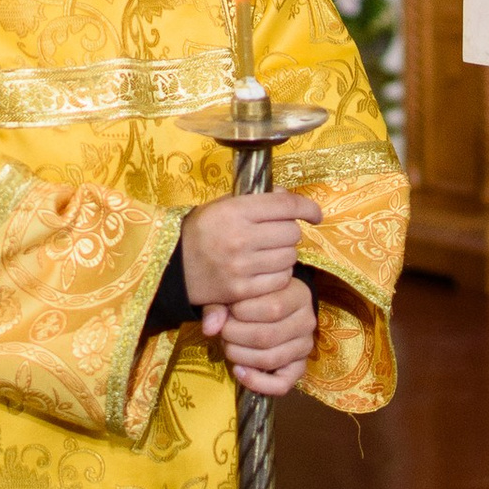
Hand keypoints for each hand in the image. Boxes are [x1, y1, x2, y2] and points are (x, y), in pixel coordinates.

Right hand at [179, 190, 320, 307]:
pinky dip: (278, 274)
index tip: (315, 214)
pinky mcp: (242, 290)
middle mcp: (239, 237)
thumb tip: (288, 198)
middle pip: (292, 233)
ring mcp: (242, 266)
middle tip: (277, 233)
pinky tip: (265, 270)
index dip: (308, 208)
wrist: (172, 266)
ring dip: (285, 254)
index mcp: (234, 211)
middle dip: (290, 232)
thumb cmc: (201, 231)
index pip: (286, 206)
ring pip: (289, 257)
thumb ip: (255, 200)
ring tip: (269, 252)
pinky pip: (280, 280)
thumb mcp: (221, 206)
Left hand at [206, 273, 316, 399]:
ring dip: (240, 357)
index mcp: (299, 295)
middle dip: (235, 336)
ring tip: (228, 346)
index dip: (242, 312)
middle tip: (223, 331)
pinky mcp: (299, 368)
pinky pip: (281, 384)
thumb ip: (220, 306)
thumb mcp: (237, 294)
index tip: (229, 310)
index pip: (273, 307)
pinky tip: (238, 371)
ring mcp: (305, 346)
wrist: (267, 307)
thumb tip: (210, 328)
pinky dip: (256, 382)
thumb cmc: (251, 299)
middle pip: (268, 336)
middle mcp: (307, 321)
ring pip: (270, 359)